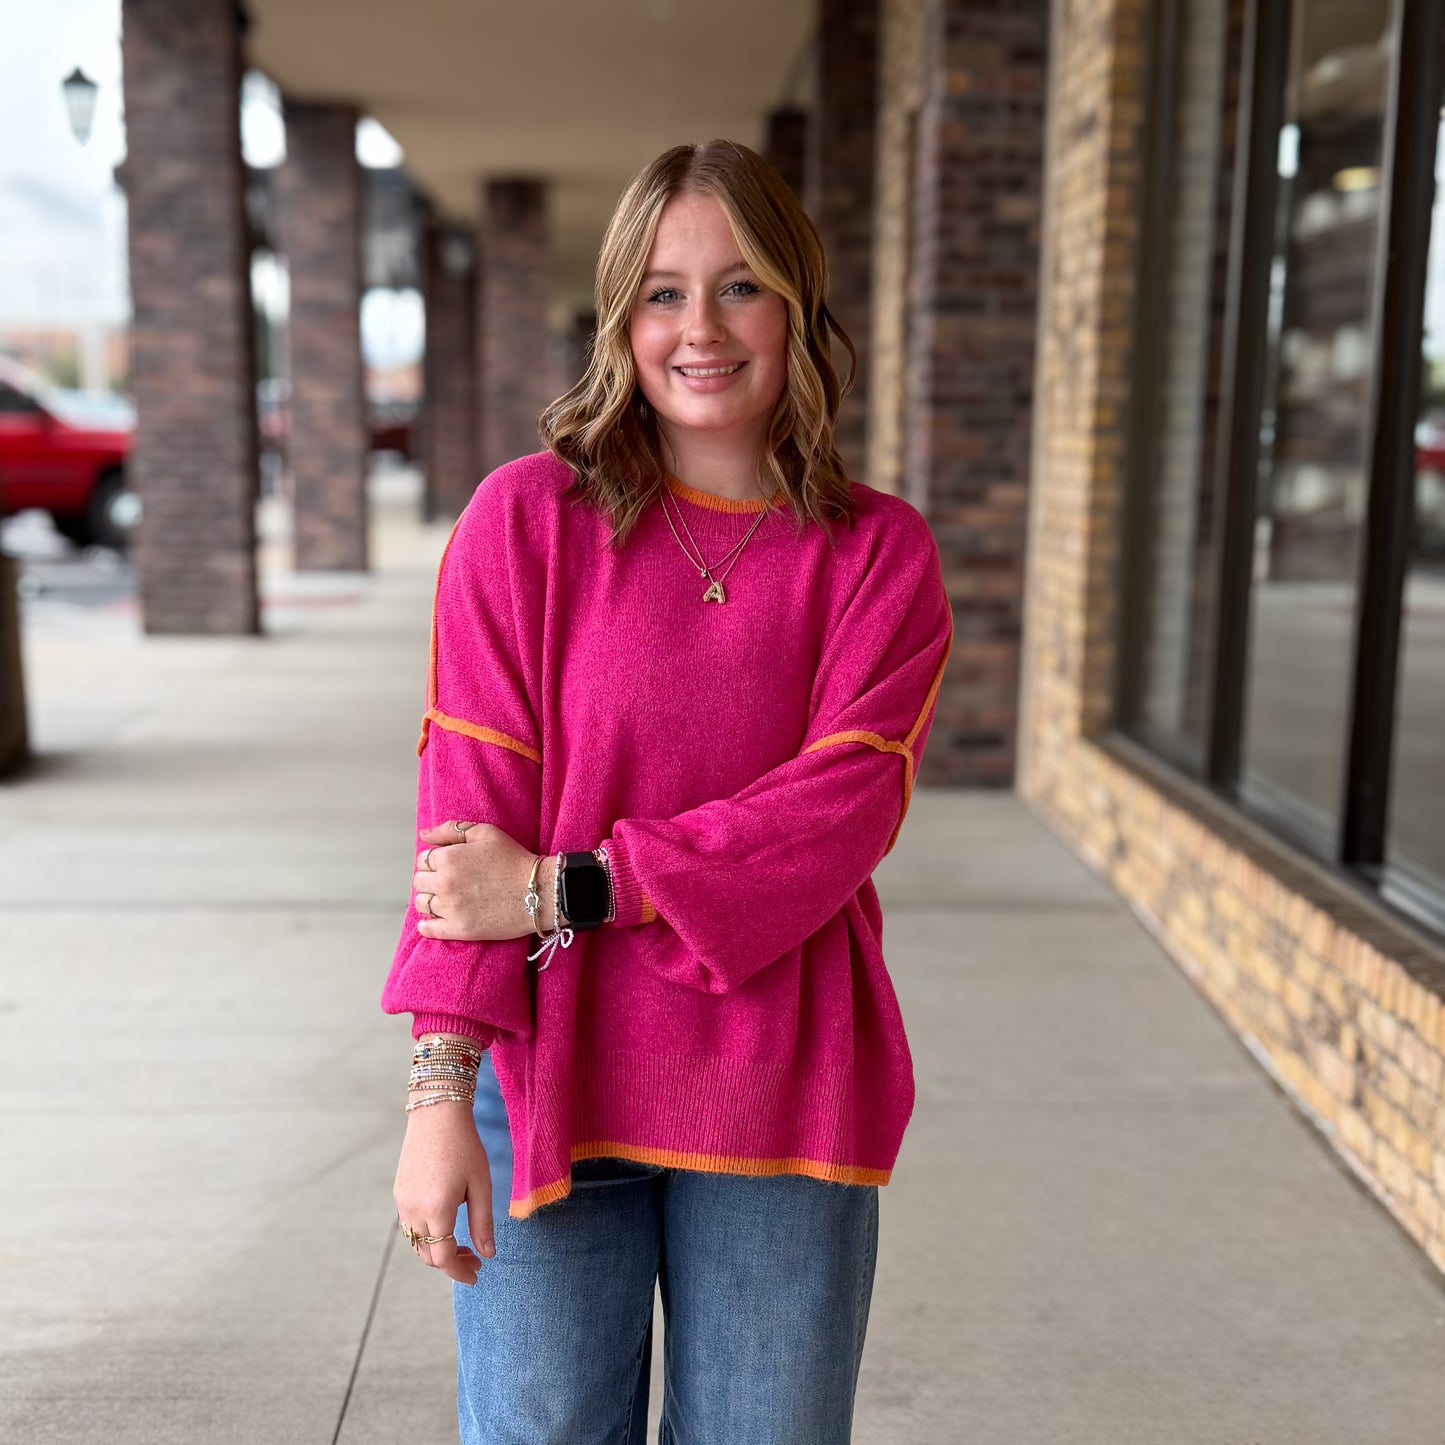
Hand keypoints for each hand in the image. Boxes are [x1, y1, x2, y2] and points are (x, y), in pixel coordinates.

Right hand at [394, 1096, 494, 1285]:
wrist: (436, 1113)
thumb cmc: (465, 1146)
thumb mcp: (481, 1185)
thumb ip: (482, 1223)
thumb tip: (487, 1256)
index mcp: (436, 1209)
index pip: (443, 1258)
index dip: (460, 1271)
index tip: (476, 1275)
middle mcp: (413, 1210)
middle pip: (428, 1255)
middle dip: (451, 1263)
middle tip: (475, 1260)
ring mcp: (402, 1202)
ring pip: (417, 1243)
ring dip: (437, 1250)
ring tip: (463, 1244)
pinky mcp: (399, 1193)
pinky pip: (411, 1225)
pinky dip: (427, 1235)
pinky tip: (447, 1225)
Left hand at [412, 821, 549, 940]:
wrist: (540, 891)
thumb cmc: (514, 859)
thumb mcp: (486, 833)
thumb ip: (451, 829)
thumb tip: (423, 834)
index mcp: (448, 858)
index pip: (423, 860)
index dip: (436, 861)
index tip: (452, 866)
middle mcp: (444, 883)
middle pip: (419, 882)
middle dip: (432, 879)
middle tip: (453, 882)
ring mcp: (450, 908)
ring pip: (421, 904)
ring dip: (431, 900)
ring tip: (450, 899)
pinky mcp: (458, 930)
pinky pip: (428, 929)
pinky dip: (428, 925)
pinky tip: (438, 920)